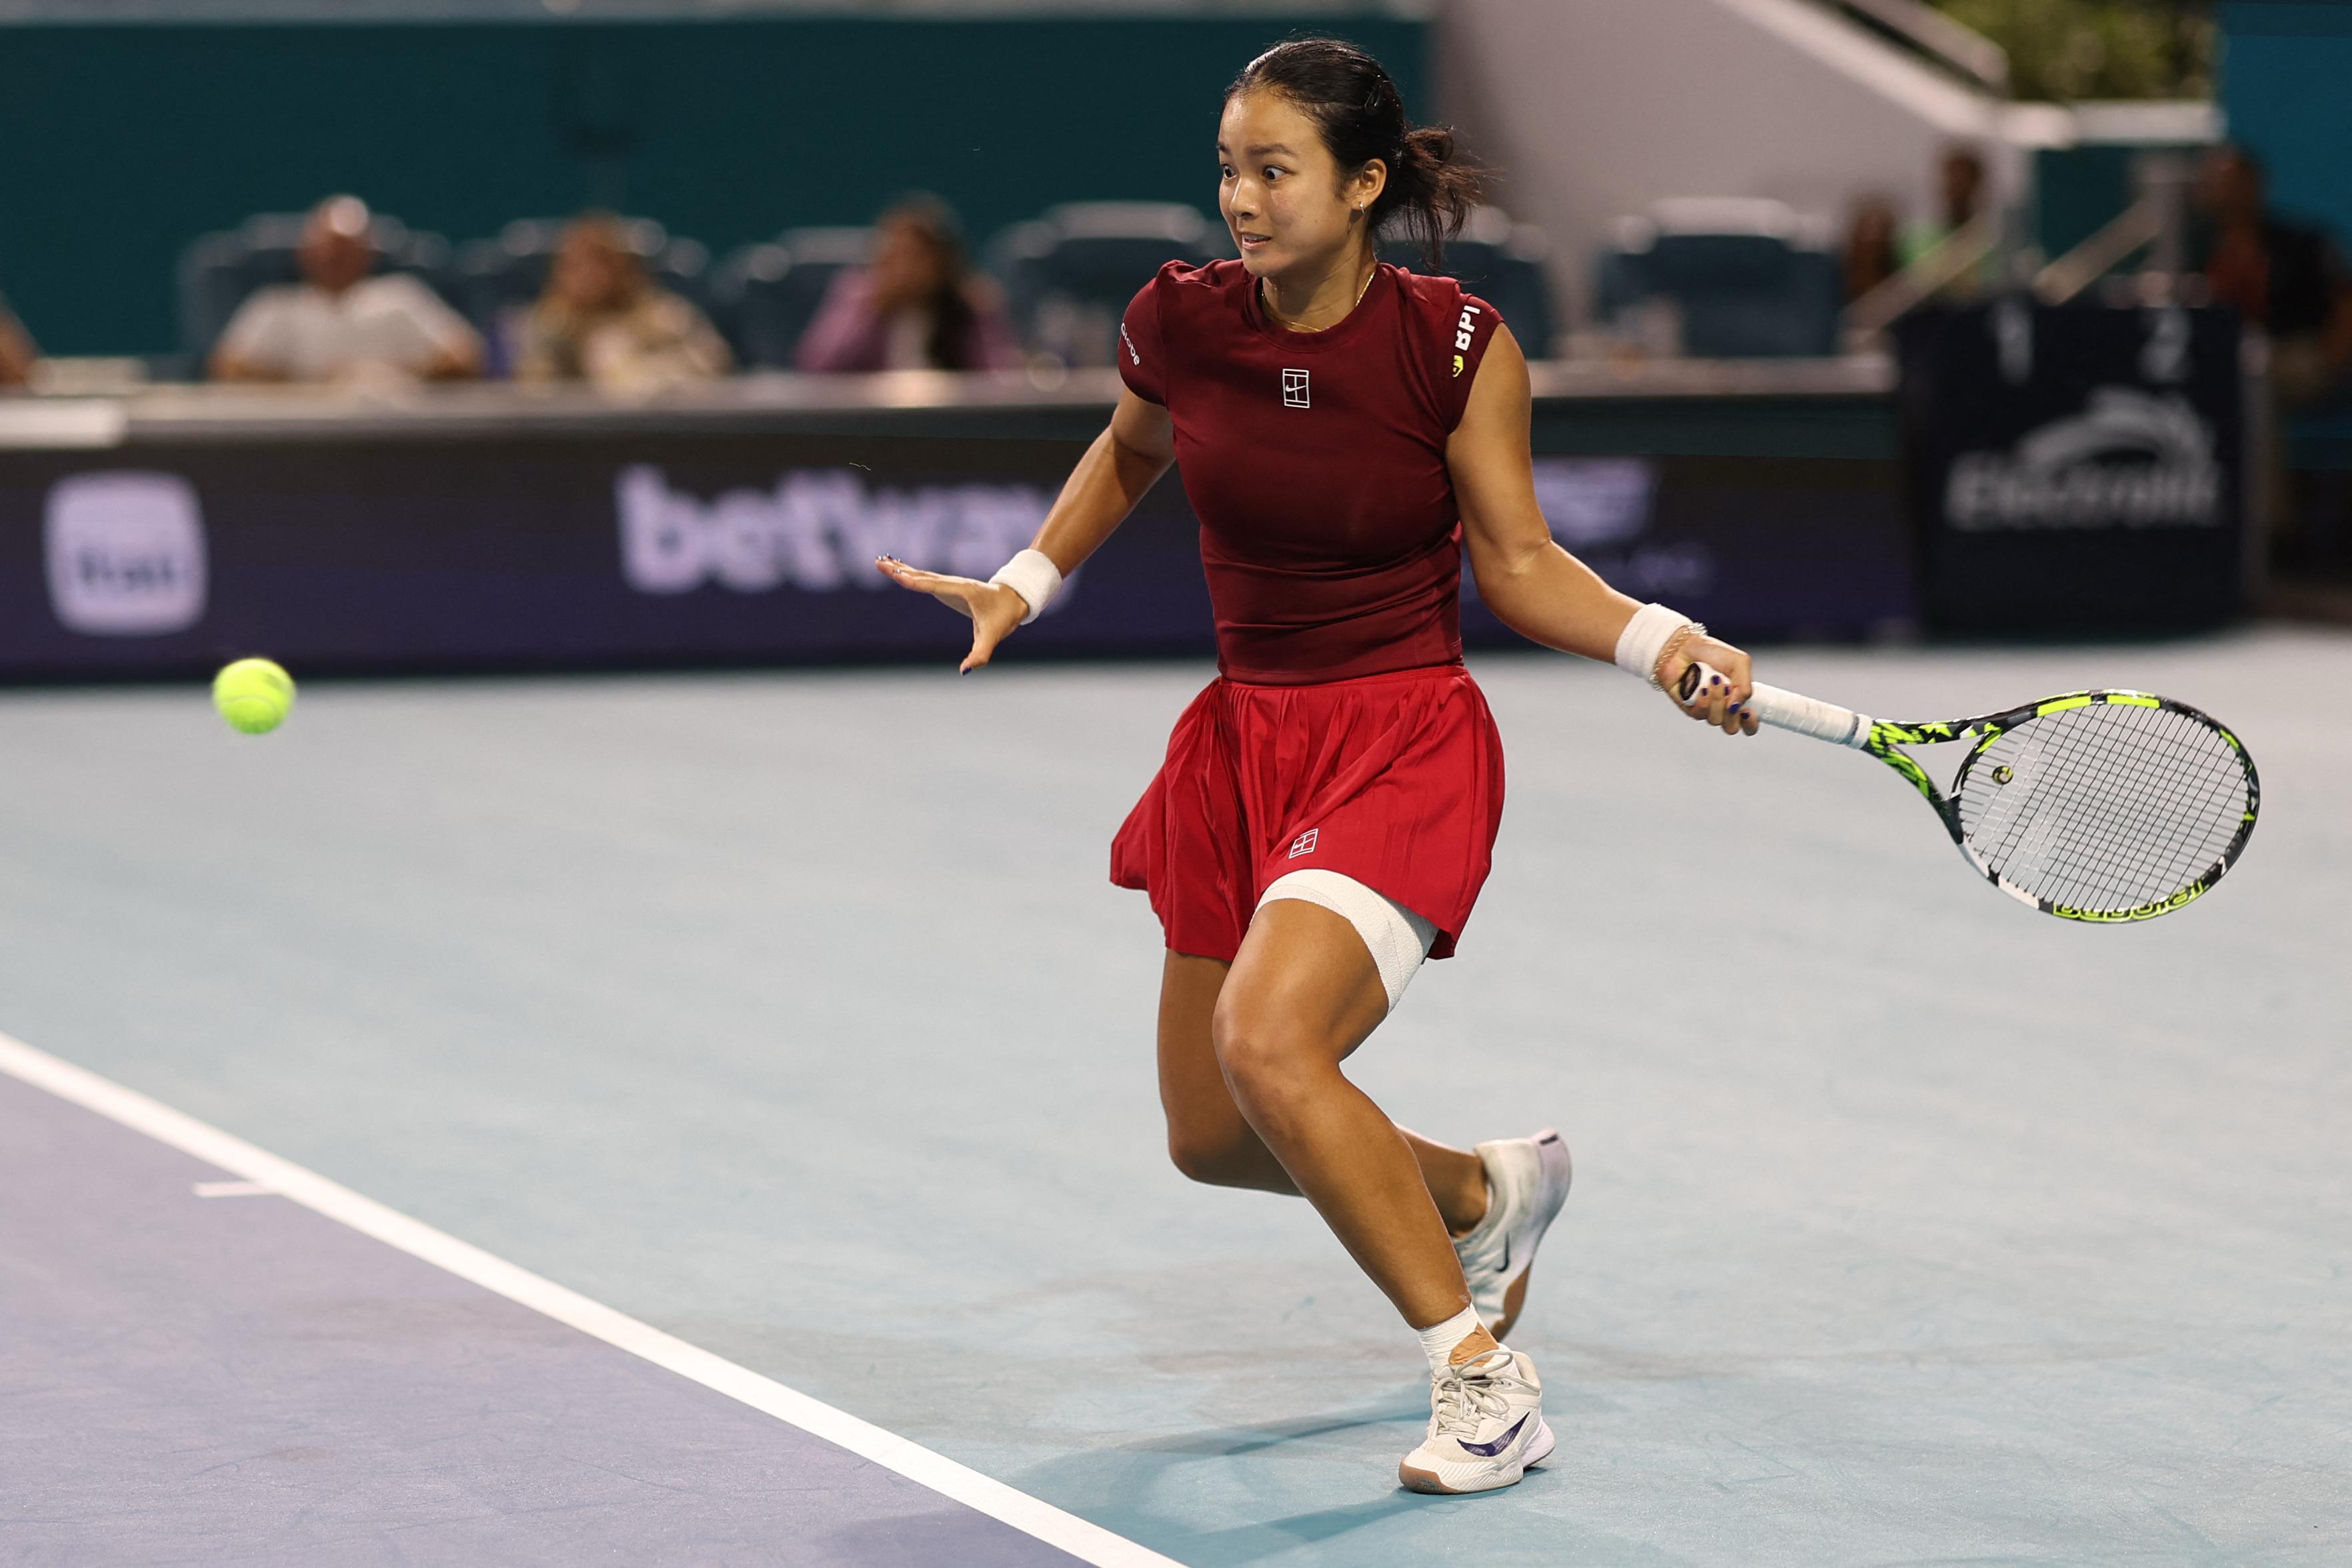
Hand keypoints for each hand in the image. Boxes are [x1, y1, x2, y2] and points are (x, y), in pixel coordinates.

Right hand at [874, 555, 1028, 672]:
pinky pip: (925, 579)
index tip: (898, 575)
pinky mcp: (948, 587)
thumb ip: (980, 654)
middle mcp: (953, 583)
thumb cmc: (1004, 616)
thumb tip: (964, 671)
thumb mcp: (993, 636)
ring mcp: (950, 583)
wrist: (1014, 600)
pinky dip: (910, 574)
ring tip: (880, 562)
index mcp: (962, 590)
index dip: (915, 581)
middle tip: (879, 563)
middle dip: (900, 570)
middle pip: (922, 576)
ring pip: (921, 575)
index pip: (933, 585)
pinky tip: (898, 569)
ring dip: (901, 569)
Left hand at [1656, 631, 1757, 736]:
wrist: (1684, 647)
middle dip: (1732, 714)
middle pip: (1731, 728)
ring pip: (1716, 720)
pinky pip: (1700, 714)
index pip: (1748, 724)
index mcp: (1738, 699)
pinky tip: (1702, 688)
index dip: (1750, 723)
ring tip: (1714, 680)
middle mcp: (1722, 708)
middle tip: (1729, 692)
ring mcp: (1706, 710)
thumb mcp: (1739, 662)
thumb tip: (1737, 707)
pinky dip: (1703, 701)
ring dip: (1718, 700)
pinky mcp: (1689, 708)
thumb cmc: (1712, 653)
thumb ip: (1745, 685)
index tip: (1747, 711)